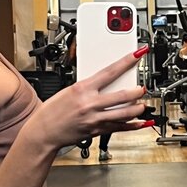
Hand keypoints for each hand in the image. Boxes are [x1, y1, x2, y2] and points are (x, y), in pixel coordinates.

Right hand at [35, 48, 149, 151]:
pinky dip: (132, 126)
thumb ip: (88, 87)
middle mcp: (90, 104)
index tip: (138, 54)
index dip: (127, 62)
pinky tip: (140, 123)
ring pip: (124, 113)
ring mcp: (94, 119)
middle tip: (142, 88)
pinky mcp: (96, 131)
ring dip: (137, 108)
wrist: (43, 132)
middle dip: (136, 91)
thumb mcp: (68, 91)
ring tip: (143, 105)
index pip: (110, 71)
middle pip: (122, 95)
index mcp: (82, 89)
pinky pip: (118, 128)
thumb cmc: (52, 111)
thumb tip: (104, 82)